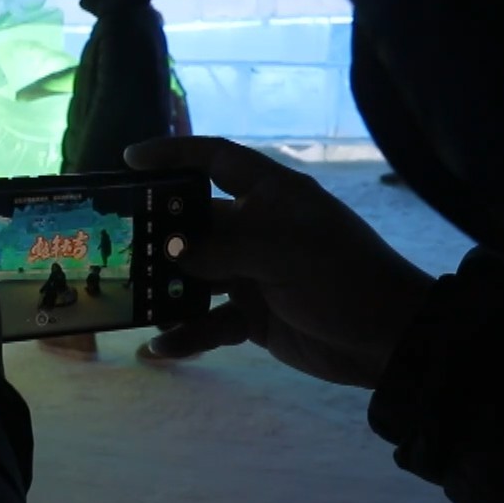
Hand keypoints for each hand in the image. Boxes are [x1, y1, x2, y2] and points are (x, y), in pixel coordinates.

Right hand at [125, 137, 435, 387]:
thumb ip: (220, 249)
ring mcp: (254, 273)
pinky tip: (158, 348)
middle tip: (112, 241)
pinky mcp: (255, 316)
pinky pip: (209, 322)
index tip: (129, 161)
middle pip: (194, 221)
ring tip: (128, 298)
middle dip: (155, 232)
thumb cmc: (342, 278)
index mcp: (271, 196)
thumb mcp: (280, 253)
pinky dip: (186, 334)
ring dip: (164, 288)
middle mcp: (257, 228)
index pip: (215, 159)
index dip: (173, 154)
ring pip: (195, 275)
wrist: (391, 340)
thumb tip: (167, 250)